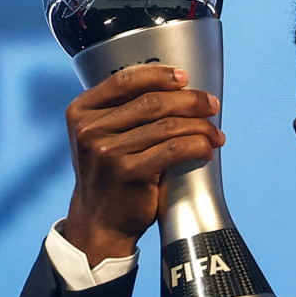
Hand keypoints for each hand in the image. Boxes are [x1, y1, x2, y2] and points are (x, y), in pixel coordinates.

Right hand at [59, 63, 223, 263]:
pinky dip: (196, 146)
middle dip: (189, 101)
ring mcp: (107, 152)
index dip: (158, 75)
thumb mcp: (99, 136)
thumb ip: (121, 111)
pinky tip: (206, 149)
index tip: (184, 78)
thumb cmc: (108, 174)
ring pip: (167, 126)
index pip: (124, 81)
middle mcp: (90, 129)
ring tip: (214, 133)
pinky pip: (173, 150)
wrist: (98, 221)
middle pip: (151, 102)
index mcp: (81, 112)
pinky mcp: (128, 173)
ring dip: (199, 127)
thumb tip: (173, 87)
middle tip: (211, 105)